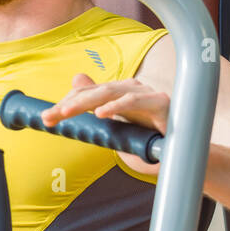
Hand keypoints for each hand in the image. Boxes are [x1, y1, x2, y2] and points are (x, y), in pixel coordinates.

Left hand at [40, 73, 169, 174]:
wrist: (183, 153)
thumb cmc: (150, 138)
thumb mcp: (117, 127)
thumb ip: (98, 106)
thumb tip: (77, 77)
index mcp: (118, 95)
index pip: (86, 94)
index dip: (65, 104)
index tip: (46, 119)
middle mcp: (130, 89)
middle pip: (93, 91)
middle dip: (68, 103)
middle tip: (49, 117)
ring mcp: (146, 94)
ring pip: (109, 92)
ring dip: (85, 102)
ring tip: (66, 112)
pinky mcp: (160, 103)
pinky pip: (135, 101)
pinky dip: (116, 106)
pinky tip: (101, 114)